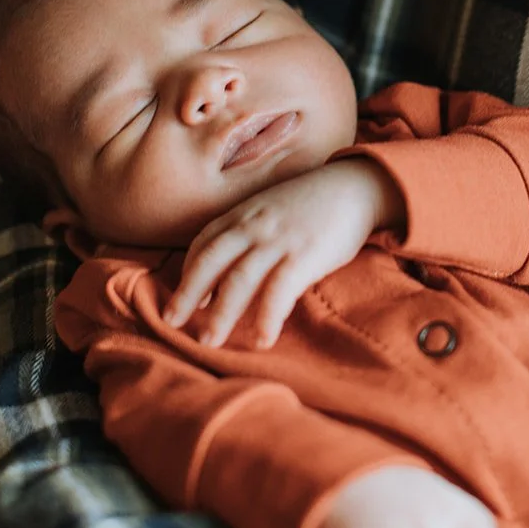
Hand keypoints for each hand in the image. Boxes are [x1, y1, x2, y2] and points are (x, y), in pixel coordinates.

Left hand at [163, 157, 403, 347]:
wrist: (357, 186)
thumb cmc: (315, 203)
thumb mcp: (272, 208)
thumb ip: (250, 232)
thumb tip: (230, 270)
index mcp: (244, 213)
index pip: (203, 242)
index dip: (188, 272)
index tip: (182, 298)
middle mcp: (254, 225)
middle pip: (209, 261)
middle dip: (187, 293)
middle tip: (172, 323)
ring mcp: (278, 239)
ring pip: (238, 279)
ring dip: (220, 313)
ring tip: (209, 341)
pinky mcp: (305, 254)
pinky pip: (279, 290)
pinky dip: (266, 317)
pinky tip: (262, 340)